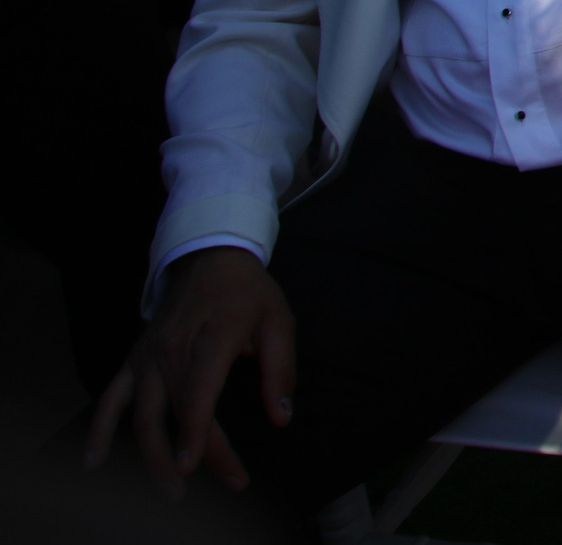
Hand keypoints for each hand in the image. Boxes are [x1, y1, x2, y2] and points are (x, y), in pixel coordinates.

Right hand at [86, 245, 294, 497]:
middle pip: (175, 412)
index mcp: (212, 339)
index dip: (194, 430)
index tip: (193, 465)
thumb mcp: (279, 322)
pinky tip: (93, 463)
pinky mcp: (133, 361)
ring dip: (150, 456)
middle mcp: (172, 350)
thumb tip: (281, 417)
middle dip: (193, 454)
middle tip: (222, 484)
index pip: (198, 392)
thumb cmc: (249, 295)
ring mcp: (147, 357)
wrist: (209, 259)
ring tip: (168, 490)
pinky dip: (99, 431)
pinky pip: (110, 399)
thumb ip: (280, 370)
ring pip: (140, 415)